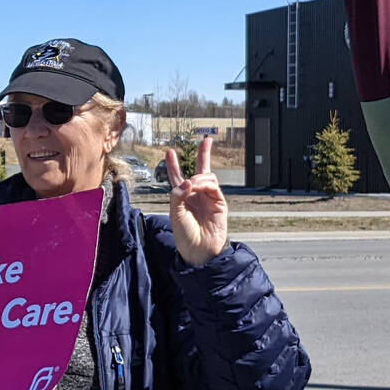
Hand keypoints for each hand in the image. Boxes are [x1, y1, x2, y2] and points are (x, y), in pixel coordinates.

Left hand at [163, 134, 228, 267]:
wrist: (199, 250)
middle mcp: (196, 195)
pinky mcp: (219, 202)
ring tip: (192, 185)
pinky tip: (196, 187)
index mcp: (182, 197)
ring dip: (198, 177)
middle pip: (200, 170)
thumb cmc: (184, 235)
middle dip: (204, 154)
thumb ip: (178, 194)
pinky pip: (213, 185)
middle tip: (207, 140)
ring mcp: (209, 198)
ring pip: (207, 176)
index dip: (173, 165)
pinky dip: (204, 183)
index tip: (170, 152)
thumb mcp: (174, 213)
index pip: (177, 177)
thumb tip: (189, 181)